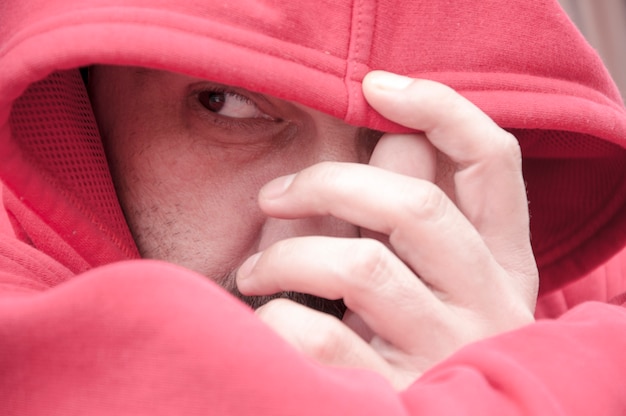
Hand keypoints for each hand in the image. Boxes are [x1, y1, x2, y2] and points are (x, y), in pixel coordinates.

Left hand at [236, 71, 537, 389]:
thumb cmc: (413, 342)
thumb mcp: (429, 280)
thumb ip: (414, 212)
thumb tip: (393, 132)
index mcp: (501, 263)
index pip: (495, 161)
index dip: (443, 109)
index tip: (378, 85)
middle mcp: (489, 303)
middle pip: (415, 205)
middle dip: (328, 183)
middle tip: (274, 196)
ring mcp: (448, 353)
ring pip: (361, 268)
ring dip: (286, 257)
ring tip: (252, 272)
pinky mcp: (401, 396)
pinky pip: (322, 338)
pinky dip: (277, 318)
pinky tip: (269, 321)